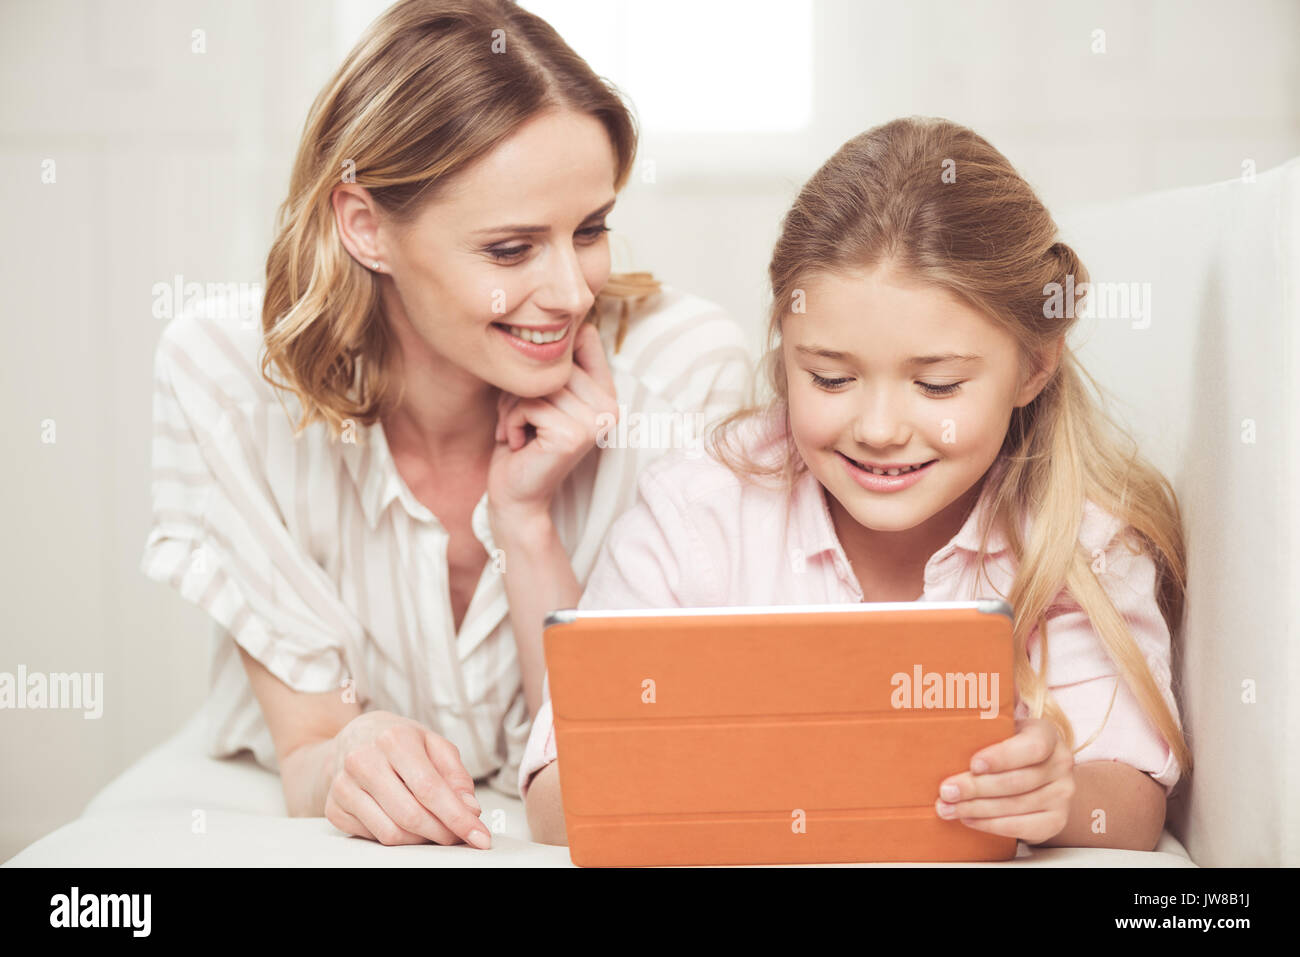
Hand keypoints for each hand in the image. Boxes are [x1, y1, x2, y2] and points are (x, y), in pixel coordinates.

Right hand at [323, 710, 491, 848]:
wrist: (353, 738)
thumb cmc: (398, 741)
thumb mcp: (433, 744)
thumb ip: (456, 775)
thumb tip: (470, 809)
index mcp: (393, 739)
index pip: (430, 789)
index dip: (458, 818)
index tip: (480, 837)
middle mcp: (363, 761)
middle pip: (411, 815)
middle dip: (442, 833)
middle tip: (460, 837)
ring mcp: (343, 786)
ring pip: (390, 833)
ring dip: (421, 840)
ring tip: (435, 829)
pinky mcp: (333, 809)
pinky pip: (372, 838)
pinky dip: (397, 838)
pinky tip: (406, 824)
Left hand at [488, 321, 618, 530]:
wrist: (516, 495)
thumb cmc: (522, 440)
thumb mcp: (540, 395)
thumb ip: (554, 362)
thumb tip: (563, 316)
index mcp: (607, 392)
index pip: (584, 337)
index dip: (549, 356)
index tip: (535, 394)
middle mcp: (610, 405)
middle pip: (553, 362)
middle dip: (520, 388)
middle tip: (517, 419)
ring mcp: (596, 420)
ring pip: (537, 383)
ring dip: (512, 407)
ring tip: (517, 431)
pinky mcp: (574, 434)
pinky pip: (528, 405)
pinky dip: (512, 422)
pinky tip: (519, 444)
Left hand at [933, 716, 1074, 843]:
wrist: (1031, 772)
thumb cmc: (1006, 744)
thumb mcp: (1000, 724)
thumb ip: (988, 707)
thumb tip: (963, 687)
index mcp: (1048, 734)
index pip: (1032, 746)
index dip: (1002, 757)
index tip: (973, 764)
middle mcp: (1061, 764)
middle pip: (1017, 781)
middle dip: (976, 788)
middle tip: (946, 791)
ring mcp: (1062, 794)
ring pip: (1016, 806)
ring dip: (976, 809)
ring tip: (947, 807)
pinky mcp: (1056, 820)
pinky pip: (1022, 828)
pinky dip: (991, 825)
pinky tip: (968, 819)